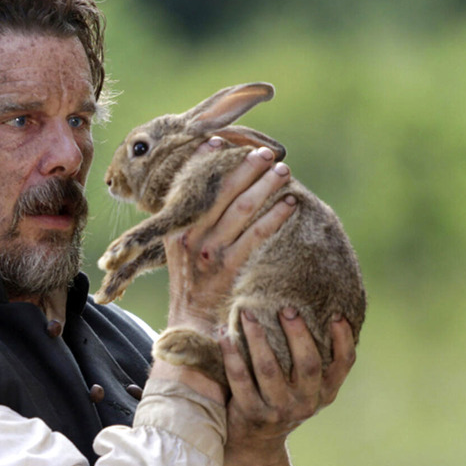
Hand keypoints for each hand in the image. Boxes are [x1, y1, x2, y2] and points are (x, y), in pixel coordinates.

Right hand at [165, 140, 295, 333]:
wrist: (192, 325)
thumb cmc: (191, 283)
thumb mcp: (180, 250)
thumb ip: (190, 223)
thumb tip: (207, 188)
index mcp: (175, 229)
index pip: (189, 186)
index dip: (205, 161)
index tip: (220, 140)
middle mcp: (190, 238)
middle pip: (220, 193)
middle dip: (244, 169)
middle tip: (265, 152)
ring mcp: (209, 253)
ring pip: (241, 209)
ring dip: (264, 186)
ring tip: (282, 171)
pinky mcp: (230, 269)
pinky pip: (256, 236)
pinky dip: (274, 217)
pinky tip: (289, 204)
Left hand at [220, 310, 355, 465]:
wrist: (257, 442)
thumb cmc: (283, 400)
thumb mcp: (306, 388)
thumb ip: (313, 361)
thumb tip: (313, 311)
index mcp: (325, 392)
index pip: (344, 365)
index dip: (343, 339)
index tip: (336, 314)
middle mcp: (306, 402)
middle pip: (308, 364)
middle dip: (298, 333)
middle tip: (286, 308)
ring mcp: (278, 409)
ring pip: (269, 368)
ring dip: (257, 338)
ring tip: (248, 314)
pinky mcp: (251, 412)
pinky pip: (239, 378)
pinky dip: (231, 354)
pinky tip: (223, 334)